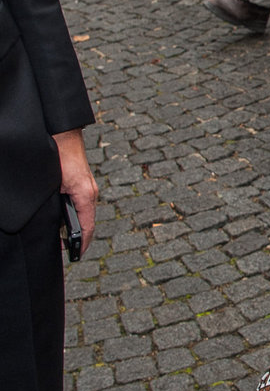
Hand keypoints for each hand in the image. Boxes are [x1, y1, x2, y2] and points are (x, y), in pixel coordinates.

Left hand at [53, 129, 97, 255]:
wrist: (63, 136)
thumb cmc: (60, 157)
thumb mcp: (57, 187)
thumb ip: (61, 206)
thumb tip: (60, 225)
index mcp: (85, 196)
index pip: (87, 227)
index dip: (82, 244)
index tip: (77, 255)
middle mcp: (90, 193)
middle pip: (88, 223)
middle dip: (80, 239)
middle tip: (69, 251)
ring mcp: (88, 188)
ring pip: (86, 214)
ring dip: (80, 227)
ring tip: (68, 239)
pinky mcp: (85, 184)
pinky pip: (84, 205)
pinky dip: (79, 216)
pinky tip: (69, 219)